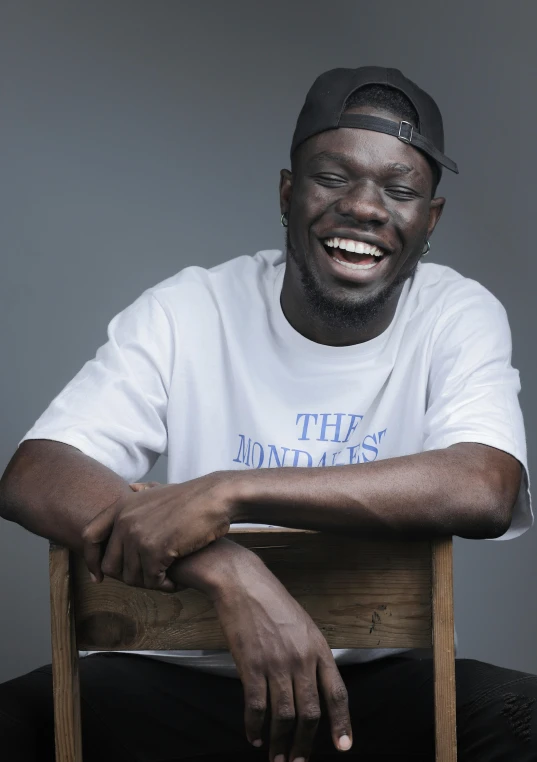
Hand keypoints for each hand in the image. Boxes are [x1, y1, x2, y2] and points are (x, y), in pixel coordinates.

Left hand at [81, 472, 235, 590]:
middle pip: (110, 566)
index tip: (98, 576)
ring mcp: (137, 536)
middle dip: (129, 578)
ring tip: (166, 580)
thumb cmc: (192, 497)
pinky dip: (164, 586)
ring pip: (131, 577)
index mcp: (121, 507)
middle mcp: (124, 521)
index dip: (91, 560)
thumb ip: (143, 491)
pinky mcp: (154, 550)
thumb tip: (132, 487)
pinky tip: (175, 582)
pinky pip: (151, 580)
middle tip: (149, 579)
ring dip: (149, 584)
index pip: (90, 537)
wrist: (214, 498)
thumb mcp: (161, 489)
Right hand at [211, 554, 352, 761]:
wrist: (244, 584)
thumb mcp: (304, 627)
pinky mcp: (251, 665)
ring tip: (276, 758)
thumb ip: (311, 658)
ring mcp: (276, 663)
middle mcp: (301, 659)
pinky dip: (254, 727)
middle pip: (310, 713)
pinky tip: (254, 736)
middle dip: (305, 744)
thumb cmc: (274, 604)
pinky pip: (255, 706)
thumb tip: (314, 691)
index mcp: (319, 649)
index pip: (337, 693)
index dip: (341, 724)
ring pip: (283, 715)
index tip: (343, 747)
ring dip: (280, 742)